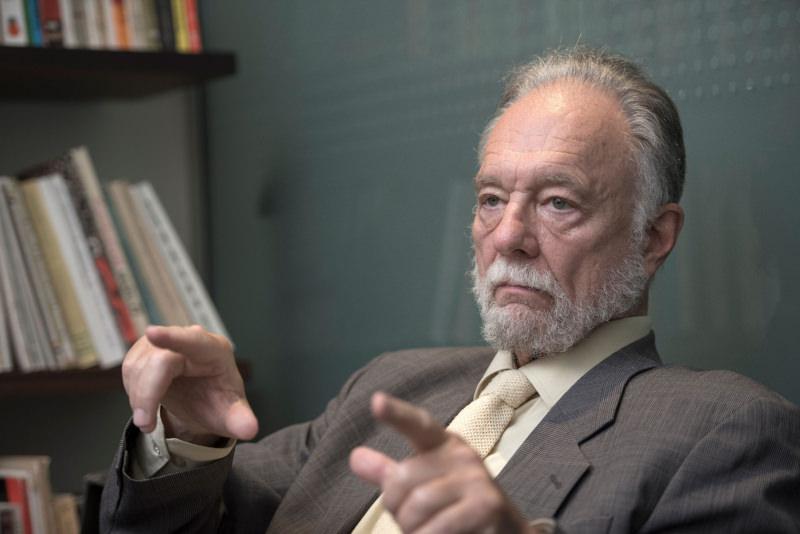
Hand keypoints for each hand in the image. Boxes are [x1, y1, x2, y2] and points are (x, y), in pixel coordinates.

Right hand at [122, 324, 257, 443]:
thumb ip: (241, 421)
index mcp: (214, 350)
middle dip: (148, 394)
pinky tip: (147, 403)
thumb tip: (249, 430)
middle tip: (146, 425)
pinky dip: (134, 392)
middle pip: (159, 361)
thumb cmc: (219, 402)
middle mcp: (189, 339)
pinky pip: (131, 369)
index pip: (193, 341)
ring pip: (139, 366)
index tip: (152, 333)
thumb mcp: (232, 415)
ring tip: (150, 419)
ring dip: (139, 397)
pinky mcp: (146, 349)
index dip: (173, 338)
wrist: (203, 401)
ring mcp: (165, 342)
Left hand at [349, 392, 533, 533]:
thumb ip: (390, 475)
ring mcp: (477, 480)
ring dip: (414, 530)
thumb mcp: (422, 488)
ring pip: (416, 506)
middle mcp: (462, 456)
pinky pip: (436, 528)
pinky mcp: (486, 507)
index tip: (376, 401)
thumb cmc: (455, 512)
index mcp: (444, 444)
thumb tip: (355, 457)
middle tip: (417, 522)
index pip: (418, 425)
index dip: (396, 414)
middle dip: (398, 510)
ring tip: (431, 531)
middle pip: (401, 479)